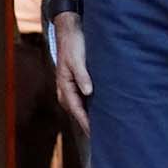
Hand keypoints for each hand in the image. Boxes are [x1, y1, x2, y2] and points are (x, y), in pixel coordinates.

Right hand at [54, 19, 91, 133]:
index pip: (77, 110)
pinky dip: (90, 106)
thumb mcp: (78, 59)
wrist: (69, 31)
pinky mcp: (76, 82)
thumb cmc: (73, 44)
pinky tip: (100, 109)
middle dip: (87, 124)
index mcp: (64, 86)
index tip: (96, 133)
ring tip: (103, 127)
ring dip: (88, 116)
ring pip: (80, 107)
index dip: (86, 122)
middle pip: (77, 112)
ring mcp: (69, 86)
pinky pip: (82, 99)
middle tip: (102, 136)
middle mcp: (65, 89)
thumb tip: (88, 91)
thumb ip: (82, 75)